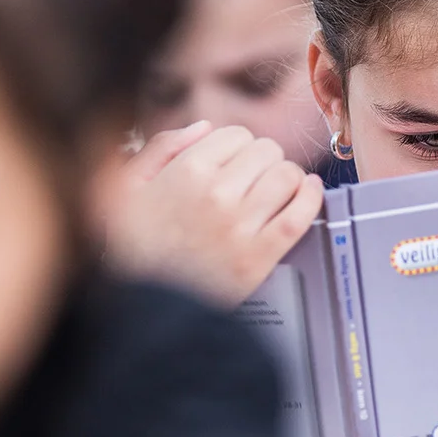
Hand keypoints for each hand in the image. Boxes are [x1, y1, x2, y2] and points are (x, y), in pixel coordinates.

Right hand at [101, 121, 323, 308]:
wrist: (142, 309)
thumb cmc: (132, 248)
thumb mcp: (125, 188)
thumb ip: (161, 149)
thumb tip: (205, 127)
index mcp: (185, 172)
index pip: (238, 135)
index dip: (238, 147)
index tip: (234, 163)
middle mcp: (216, 194)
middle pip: (268, 151)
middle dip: (263, 161)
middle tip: (255, 179)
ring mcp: (240, 227)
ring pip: (288, 176)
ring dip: (288, 178)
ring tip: (278, 189)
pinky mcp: (259, 258)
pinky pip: (300, 216)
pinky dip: (311, 198)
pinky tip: (309, 193)